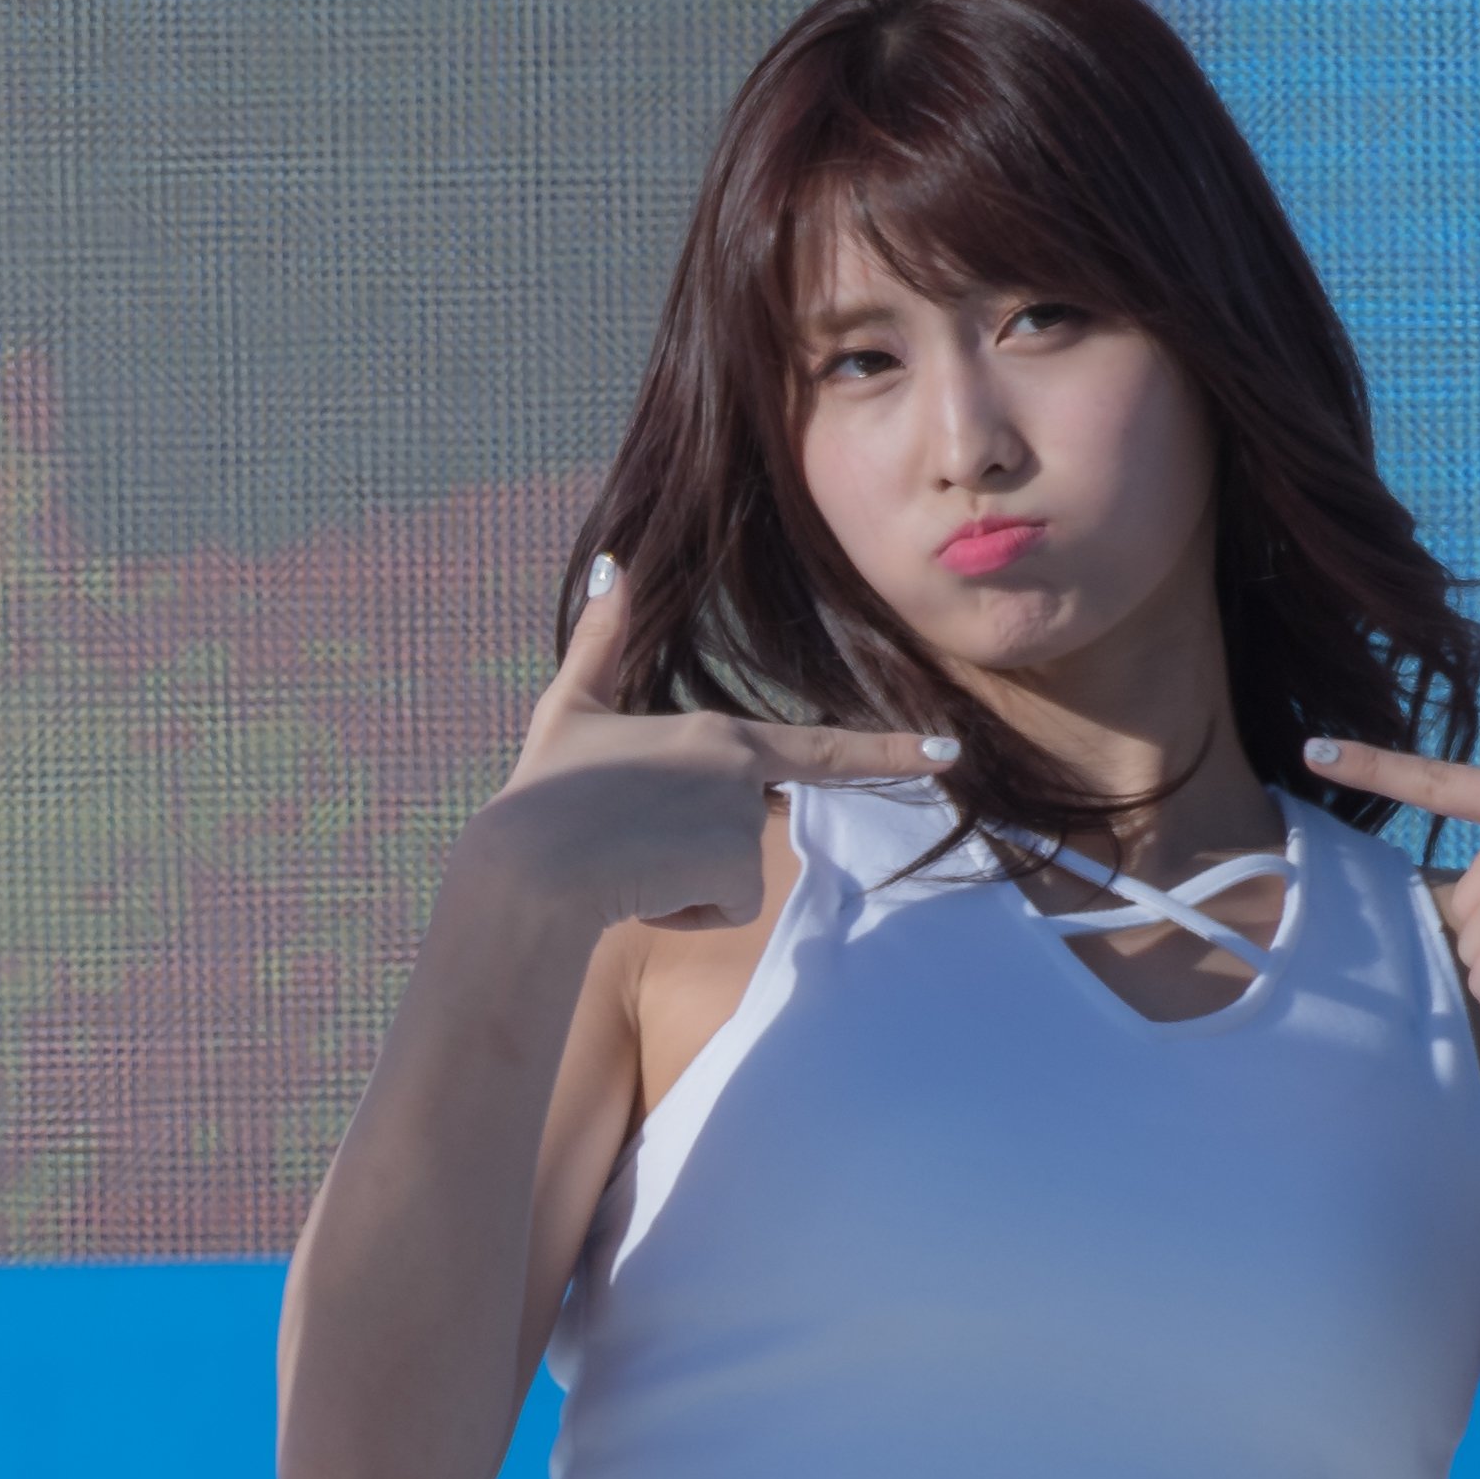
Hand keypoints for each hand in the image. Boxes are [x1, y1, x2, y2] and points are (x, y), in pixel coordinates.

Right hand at [461, 556, 954, 934]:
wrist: (533, 861)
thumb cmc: (545, 791)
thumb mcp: (571, 709)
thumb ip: (602, 643)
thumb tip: (612, 565)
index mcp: (719, 734)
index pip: (821, 751)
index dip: (886, 754)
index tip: (946, 753)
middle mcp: (743, 770)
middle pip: (744, 835)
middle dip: (696, 857)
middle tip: (641, 847)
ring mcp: (745, 817)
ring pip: (729, 879)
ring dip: (682, 887)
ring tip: (629, 864)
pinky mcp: (739, 865)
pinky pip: (723, 908)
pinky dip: (683, 912)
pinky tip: (642, 890)